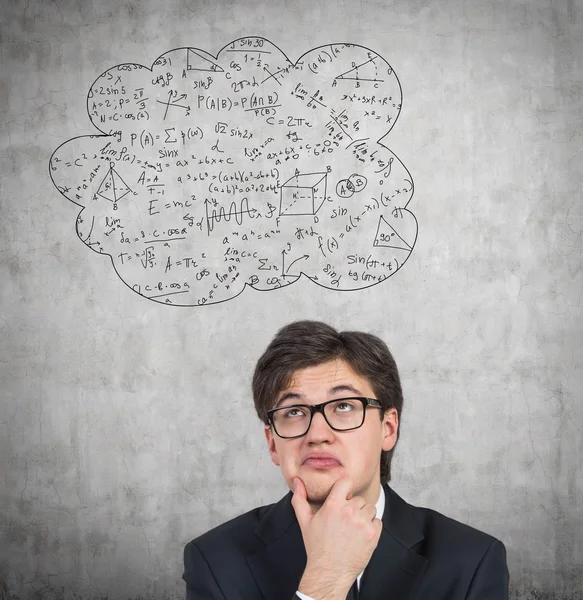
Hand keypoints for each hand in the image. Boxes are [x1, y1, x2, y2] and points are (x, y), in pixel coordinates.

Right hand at [292, 476, 381, 599]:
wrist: (329, 572)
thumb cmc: (317, 547)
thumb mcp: (305, 521)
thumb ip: (299, 499)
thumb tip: (297, 480)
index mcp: (333, 505)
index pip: (346, 482)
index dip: (345, 489)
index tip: (343, 498)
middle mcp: (349, 511)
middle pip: (359, 499)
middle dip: (353, 508)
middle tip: (344, 522)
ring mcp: (362, 523)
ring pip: (370, 508)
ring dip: (364, 516)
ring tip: (353, 529)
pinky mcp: (373, 534)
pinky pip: (377, 521)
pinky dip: (372, 527)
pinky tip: (360, 536)